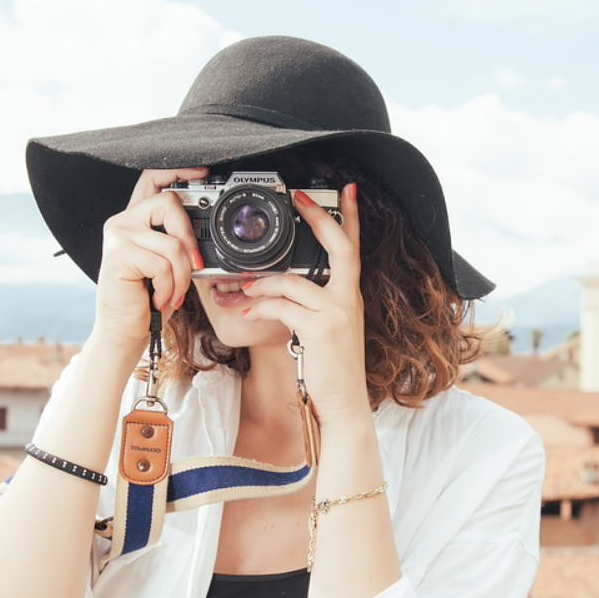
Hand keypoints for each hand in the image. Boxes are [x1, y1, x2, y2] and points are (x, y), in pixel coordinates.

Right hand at [93, 167, 209, 345]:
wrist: (124, 330)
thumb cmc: (147, 299)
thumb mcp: (168, 265)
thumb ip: (178, 242)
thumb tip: (205, 234)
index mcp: (135, 220)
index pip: (152, 179)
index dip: (178, 171)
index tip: (202, 172)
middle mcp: (123, 221)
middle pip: (168, 203)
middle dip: (189, 238)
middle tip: (192, 266)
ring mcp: (118, 236)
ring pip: (172, 243)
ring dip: (181, 276)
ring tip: (172, 293)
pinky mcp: (118, 255)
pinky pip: (162, 264)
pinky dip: (169, 287)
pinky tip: (157, 297)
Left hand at [239, 184, 368, 424]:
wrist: (344, 405)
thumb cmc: (332, 371)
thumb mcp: (327, 331)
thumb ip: (312, 305)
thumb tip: (281, 287)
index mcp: (350, 297)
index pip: (354, 249)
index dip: (351, 218)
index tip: (346, 192)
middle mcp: (349, 300)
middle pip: (340, 248)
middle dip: (319, 218)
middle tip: (299, 199)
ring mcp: (337, 313)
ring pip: (293, 281)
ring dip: (262, 283)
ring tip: (244, 289)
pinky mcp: (320, 329)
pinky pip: (282, 307)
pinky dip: (260, 306)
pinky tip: (247, 311)